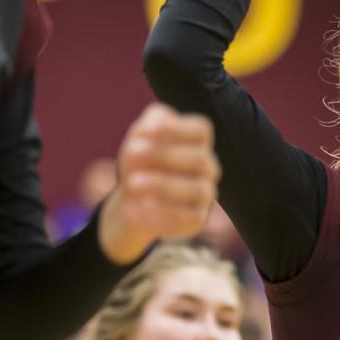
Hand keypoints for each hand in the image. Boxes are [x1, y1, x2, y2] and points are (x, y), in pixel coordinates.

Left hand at [98, 103, 220, 264]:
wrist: (133, 198)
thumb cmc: (141, 161)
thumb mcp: (141, 135)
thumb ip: (153, 120)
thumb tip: (159, 124)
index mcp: (198, 143)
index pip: (201, 130)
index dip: (176, 128)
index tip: (145, 131)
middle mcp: (207, 168)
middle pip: (201, 159)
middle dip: (165, 156)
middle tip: (132, 154)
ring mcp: (205, 194)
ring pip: (198, 190)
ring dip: (163, 186)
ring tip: (132, 183)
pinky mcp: (197, 219)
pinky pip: (187, 217)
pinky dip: (160, 212)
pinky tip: (135, 206)